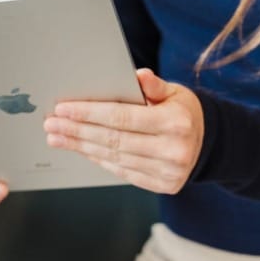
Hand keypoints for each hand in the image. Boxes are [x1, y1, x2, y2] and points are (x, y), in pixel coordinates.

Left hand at [44, 68, 203, 193]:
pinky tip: (81, 149)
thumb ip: (154, 85)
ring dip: (81, 147)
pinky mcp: (162, 185)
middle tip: (51, 125)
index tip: (63, 109)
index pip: (122, 117)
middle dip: (77, 131)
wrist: (208, 143)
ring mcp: (168, 171)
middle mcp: (173, 150)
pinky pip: (121, 171)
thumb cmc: (183, 113)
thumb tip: (138, 75)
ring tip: (57, 137)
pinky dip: (98, 159)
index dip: (89, 113)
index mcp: (175, 123)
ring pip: (113, 158)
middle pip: (112, 140)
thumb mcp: (175, 92)